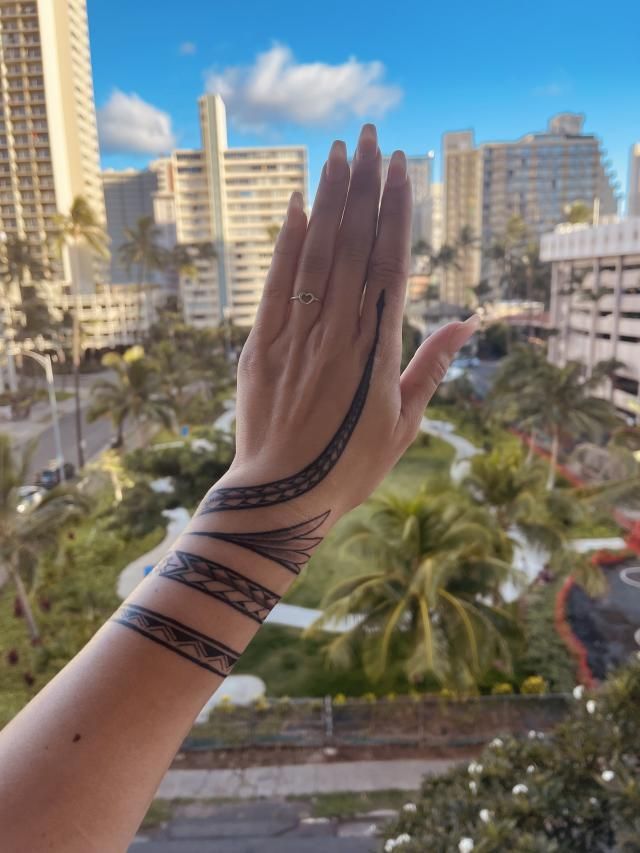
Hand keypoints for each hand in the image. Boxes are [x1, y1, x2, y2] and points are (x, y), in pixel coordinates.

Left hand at [216, 125, 477, 521]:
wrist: (282, 497)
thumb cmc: (350, 466)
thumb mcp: (404, 423)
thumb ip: (431, 367)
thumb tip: (467, 324)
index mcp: (378, 349)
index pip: (390, 263)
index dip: (394, 212)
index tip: (399, 169)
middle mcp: (338, 331)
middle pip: (353, 245)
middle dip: (363, 187)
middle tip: (370, 137)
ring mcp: (297, 336)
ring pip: (316, 254)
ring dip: (328, 200)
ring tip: (337, 153)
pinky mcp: (261, 346)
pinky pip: (277, 285)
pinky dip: (286, 244)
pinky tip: (295, 206)